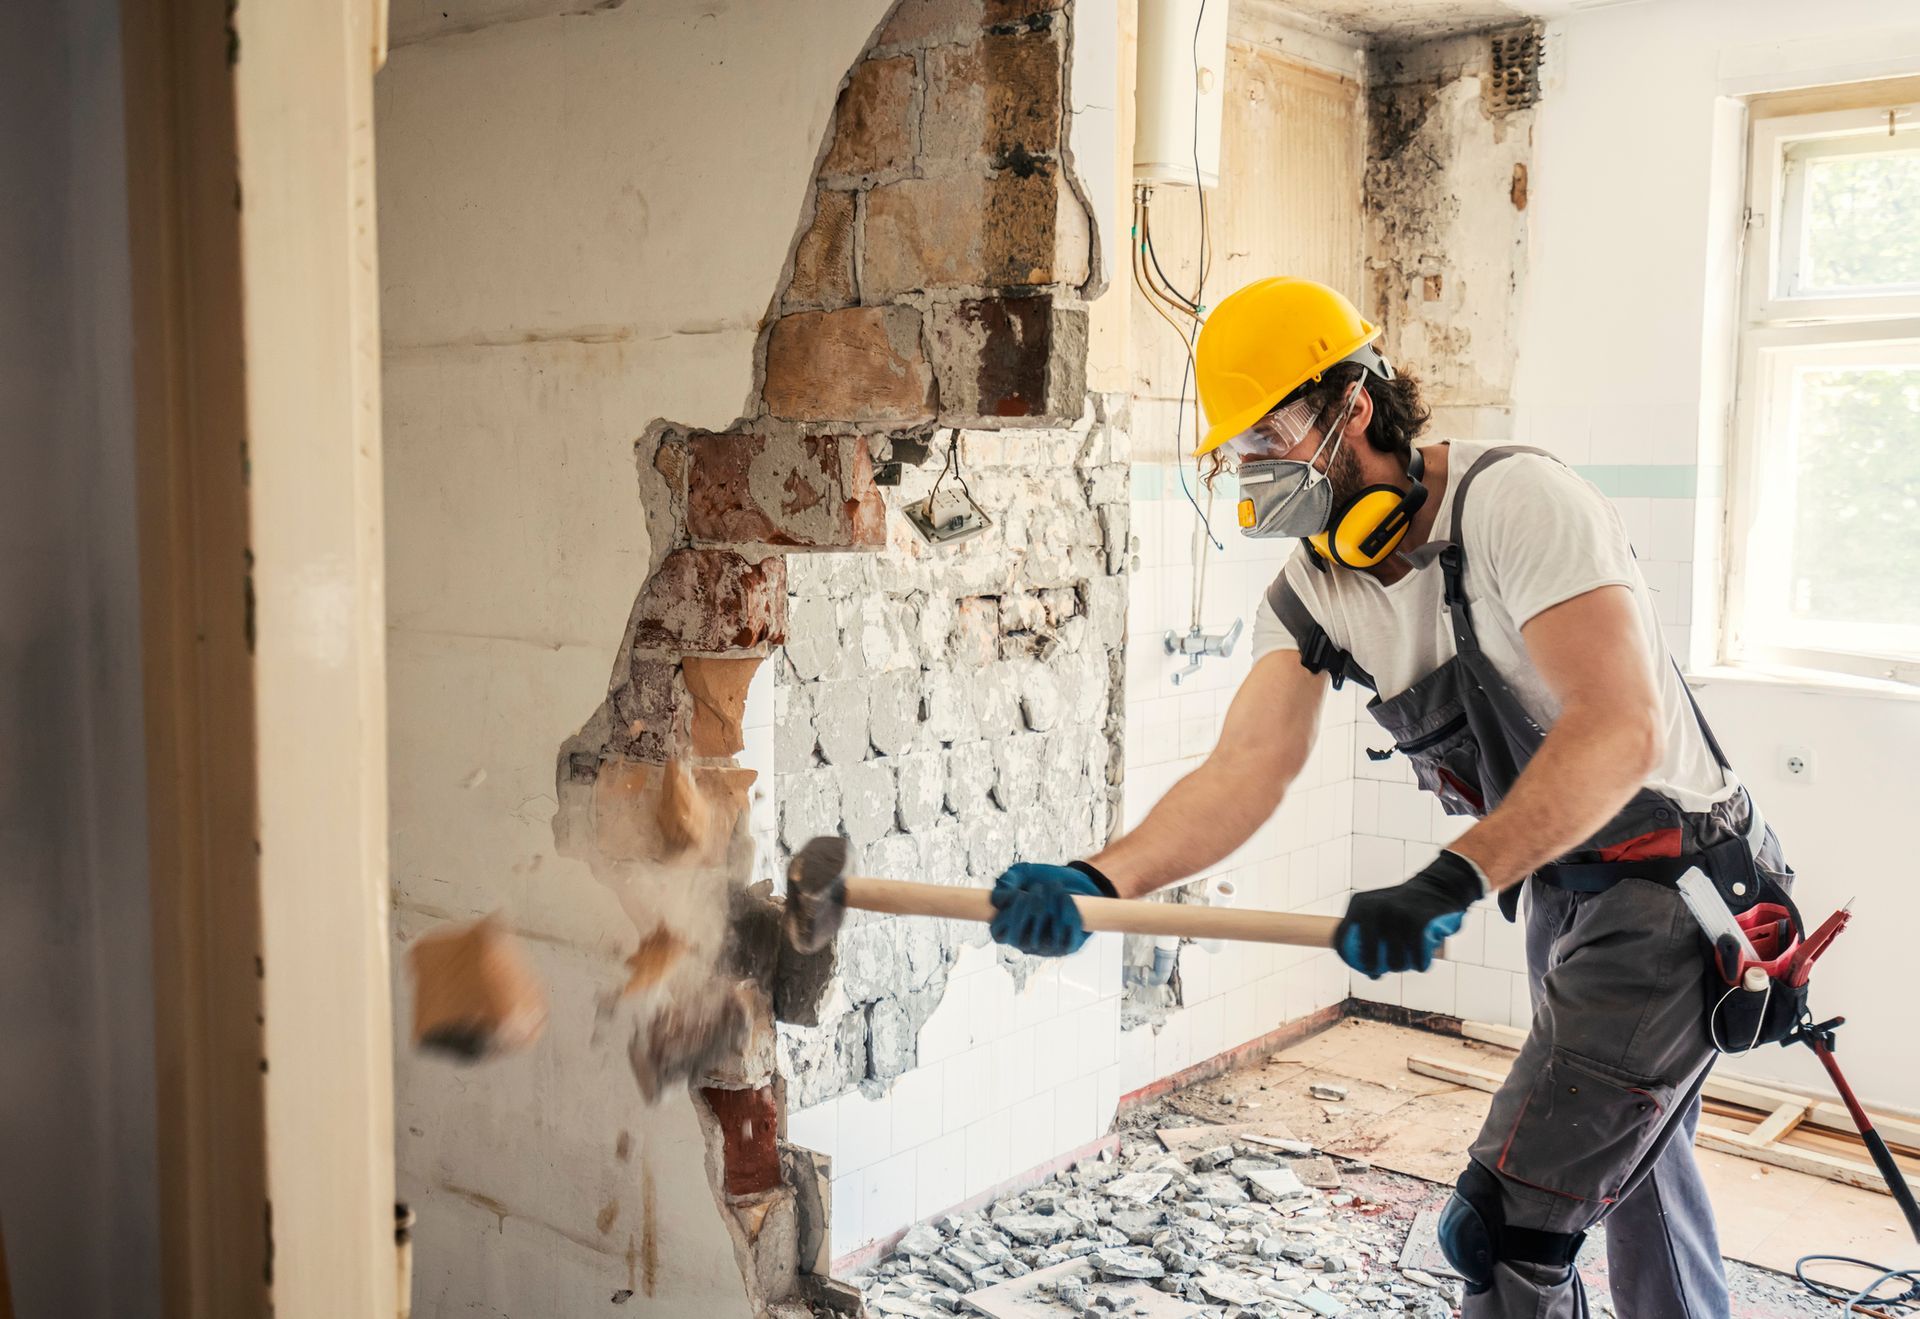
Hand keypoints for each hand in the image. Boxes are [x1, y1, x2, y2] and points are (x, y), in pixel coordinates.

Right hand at [989, 862, 1114, 956]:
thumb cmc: (1043, 880)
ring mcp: (1046, 947)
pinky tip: (1067, 898)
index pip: (999, 934)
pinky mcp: (1068, 946)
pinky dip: (1067, 916)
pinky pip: (1066, 941)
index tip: (1019, 894)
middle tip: (1038, 889)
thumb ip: (1006, 881)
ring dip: (1049, 911)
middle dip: (1029, 911)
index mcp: (1010, 928)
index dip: (1005, 917)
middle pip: (1020, 939)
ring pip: (1044, 941)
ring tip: (1054, 888)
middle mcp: (1026, 942)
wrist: (1075, 880)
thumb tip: (997, 900)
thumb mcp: (1021, 873)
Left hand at [1334, 850, 1485, 976]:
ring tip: (1401, 967)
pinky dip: (1419, 962)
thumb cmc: (1403, 907)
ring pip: (1394, 953)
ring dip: (1398, 966)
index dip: (1347, 956)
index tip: (1363, 968)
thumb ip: (1368, 933)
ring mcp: (1397, 911)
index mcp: (1360, 903)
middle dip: (1371, 965)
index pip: (1345, 935)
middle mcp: (1375, 905)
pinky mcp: (1418, 918)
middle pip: (1368, 947)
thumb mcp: (1379, 909)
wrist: (1436, 887)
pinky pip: (1416, 950)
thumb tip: (1367, 970)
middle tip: (1380, 972)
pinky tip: (1420, 967)